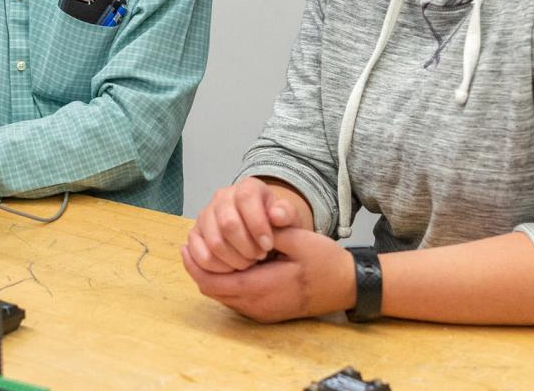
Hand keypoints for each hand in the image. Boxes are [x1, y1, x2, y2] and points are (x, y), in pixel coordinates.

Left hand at [181, 227, 356, 322]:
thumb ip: (269, 231)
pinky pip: (235, 298)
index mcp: (262, 288)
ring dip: (211, 275)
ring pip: (222, 295)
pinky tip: (227, 262)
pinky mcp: (266, 311)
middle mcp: (257, 305)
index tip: (185, 244)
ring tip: (204, 250)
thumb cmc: (325, 262)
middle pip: (213, 291)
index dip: (195, 264)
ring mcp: (261, 312)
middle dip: (198, 268)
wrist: (348, 286)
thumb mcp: (299, 239)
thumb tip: (245, 221)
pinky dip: (225, 281)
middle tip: (188, 245)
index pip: (214, 281)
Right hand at [184, 177, 300, 273]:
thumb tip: (276, 215)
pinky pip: (199, 255)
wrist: (260, 232)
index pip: (246, 198)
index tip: (269, 245)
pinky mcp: (195, 235)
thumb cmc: (275, 224)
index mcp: (246, 188)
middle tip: (260, 257)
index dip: (258, 225)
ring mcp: (205, 216)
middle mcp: (221, 197)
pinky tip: (232, 269)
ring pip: (214, 242)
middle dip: (247, 247)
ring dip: (234, 260)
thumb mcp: (288, 217)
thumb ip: (286, 214)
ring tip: (248, 262)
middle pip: (228, 224)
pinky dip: (217, 268)